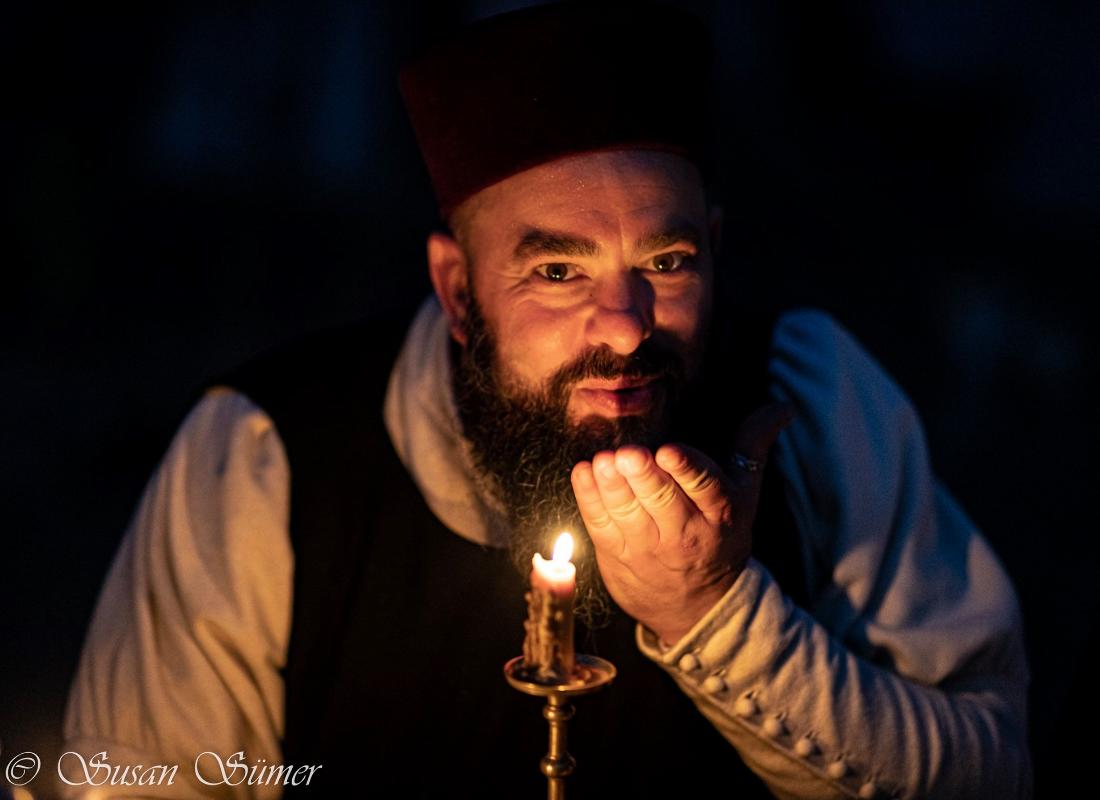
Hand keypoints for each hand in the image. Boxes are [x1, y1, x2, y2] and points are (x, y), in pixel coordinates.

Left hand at [570, 402, 794, 645]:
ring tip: (602, 461)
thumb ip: (754, 444)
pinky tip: (583, 473)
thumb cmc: (720, 534)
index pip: (705, 486)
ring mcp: (647, 547)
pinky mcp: (616, 556)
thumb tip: (783, 407)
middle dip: (643, 475)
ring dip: (612, 486)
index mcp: (720, 511)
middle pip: (662, 499)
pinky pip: (600, 525)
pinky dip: (589, 499)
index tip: (669, 451)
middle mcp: (685, 532)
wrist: (698, 608)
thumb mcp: (745, 494)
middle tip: (627, 454)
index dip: (686, 469)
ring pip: (628, 512)